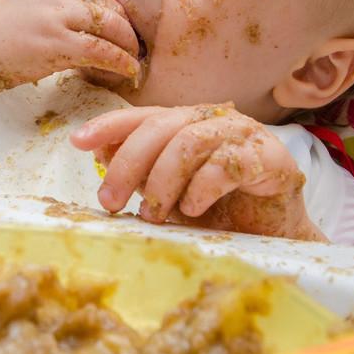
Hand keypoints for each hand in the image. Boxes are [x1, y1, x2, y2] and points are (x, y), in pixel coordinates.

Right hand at [0, 0, 139, 117]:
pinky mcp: (58, 43)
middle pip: (113, 9)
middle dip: (131, 31)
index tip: (128, 33)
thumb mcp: (33, 7)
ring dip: (130, 47)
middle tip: (140, 50)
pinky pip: (101, 50)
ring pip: (112, 28)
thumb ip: (60, 10)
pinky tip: (128, 71)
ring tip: (137, 62)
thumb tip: (89, 26)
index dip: (120, 17)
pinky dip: (120, 61)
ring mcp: (60, 18)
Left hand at [70, 104, 326, 241]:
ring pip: (189, 142)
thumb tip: (98, 151)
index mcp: (188, 124)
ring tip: (153, 214)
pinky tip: (191, 209)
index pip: (143, 116)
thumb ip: (139, 171)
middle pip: (161, 126)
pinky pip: (228, 164)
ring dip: (161, 180)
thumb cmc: (221, 212)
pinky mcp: (271, 158)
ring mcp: (245, 135)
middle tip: (109, 202)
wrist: (275, 237)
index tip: (77, 142)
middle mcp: (215, 121)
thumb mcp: (168, 193)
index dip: (109, 125)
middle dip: (127, 164)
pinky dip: (201, 187)